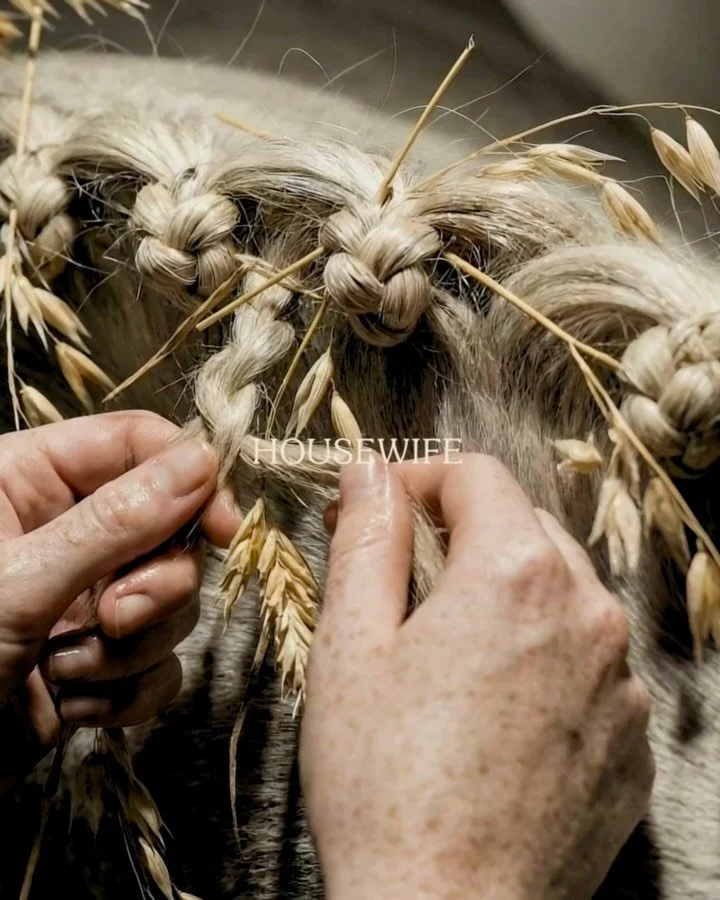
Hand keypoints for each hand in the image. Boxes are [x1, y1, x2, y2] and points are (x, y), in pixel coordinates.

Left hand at [0, 411, 237, 795]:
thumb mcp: (20, 583)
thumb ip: (114, 522)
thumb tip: (202, 462)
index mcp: (31, 481)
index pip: (137, 444)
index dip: (190, 479)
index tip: (223, 528)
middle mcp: (67, 532)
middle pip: (169, 530)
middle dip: (155, 586)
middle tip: (114, 617)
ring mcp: (86, 599)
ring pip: (171, 602)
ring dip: (131, 649)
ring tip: (66, 672)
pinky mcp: (102, 661)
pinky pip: (160, 664)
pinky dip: (128, 692)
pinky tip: (74, 707)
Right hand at [300, 452, 653, 899]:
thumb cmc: (384, 783)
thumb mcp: (351, 644)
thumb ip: (368, 539)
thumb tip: (371, 471)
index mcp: (516, 575)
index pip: (477, 476)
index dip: (419, 480)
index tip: (382, 510)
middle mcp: (590, 614)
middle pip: (525, 527)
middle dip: (463, 533)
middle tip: (405, 579)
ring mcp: (621, 682)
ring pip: (563, 592)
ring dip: (507, 594)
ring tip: (448, 651)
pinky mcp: (631, 741)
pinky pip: (590, 664)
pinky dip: (545, 658)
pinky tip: (495, 709)